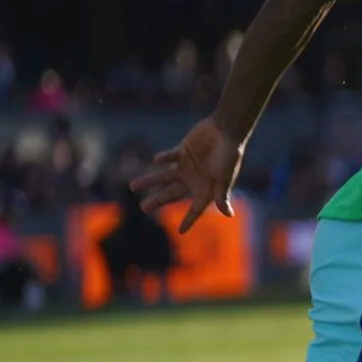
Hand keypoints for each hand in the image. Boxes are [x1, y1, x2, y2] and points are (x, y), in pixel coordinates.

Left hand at [132, 116, 243, 233]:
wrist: (226, 130)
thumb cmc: (229, 155)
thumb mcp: (225, 178)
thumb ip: (221, 195)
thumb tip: (229, 215)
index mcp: (206, 188)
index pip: (195, 208)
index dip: (189, 220)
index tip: (180, 232)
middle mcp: (195, 179)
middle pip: (172, 194)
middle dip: (158, 201)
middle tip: (143, 208)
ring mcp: (188, 166)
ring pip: (164, 176)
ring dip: (150, 181)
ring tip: (132, 186)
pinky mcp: (183, 151)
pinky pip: (169, 157)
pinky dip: (162, 158)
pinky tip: (156, 160)